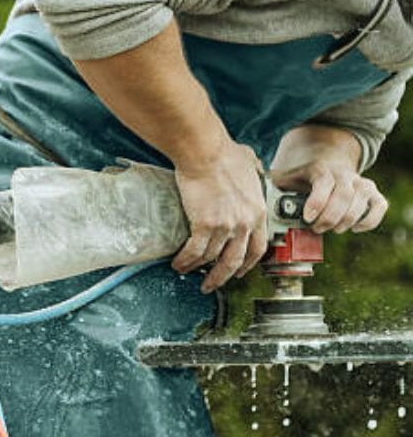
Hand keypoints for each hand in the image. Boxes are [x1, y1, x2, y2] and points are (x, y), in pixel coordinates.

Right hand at [172, 141, 267, 292]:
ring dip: (199, 269)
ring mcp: (225, 226)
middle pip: (235, 260)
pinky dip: (186, 260)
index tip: (239, 270)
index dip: (248, 263)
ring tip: (187, 273)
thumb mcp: (250, 162)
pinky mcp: (204, 224)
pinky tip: (178, 264)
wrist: (205, 153)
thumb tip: (253, 166)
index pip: (259, 247)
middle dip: (222, 276)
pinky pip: (195, 251)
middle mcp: (244, 223)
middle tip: (212, 284)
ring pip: (213, 258)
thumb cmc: (224, 153)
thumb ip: (254, 170)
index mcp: (258, 212)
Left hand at [270, 160, 386, 233]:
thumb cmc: (301, 179)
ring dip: (346, 221)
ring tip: (331, 229)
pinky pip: (379, 207)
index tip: (308, 218)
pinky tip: (353, 228)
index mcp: (320, 170)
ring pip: (361, 203)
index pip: (323, 182)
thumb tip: (248, 200)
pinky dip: (368, 220)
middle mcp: (344, 174)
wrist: (327, 166)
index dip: (318, 201)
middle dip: (330, 217)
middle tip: (317, 228)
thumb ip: (270, 189)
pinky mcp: (374, 194)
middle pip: (344, 196)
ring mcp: (361, 183)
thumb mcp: (284, 180)